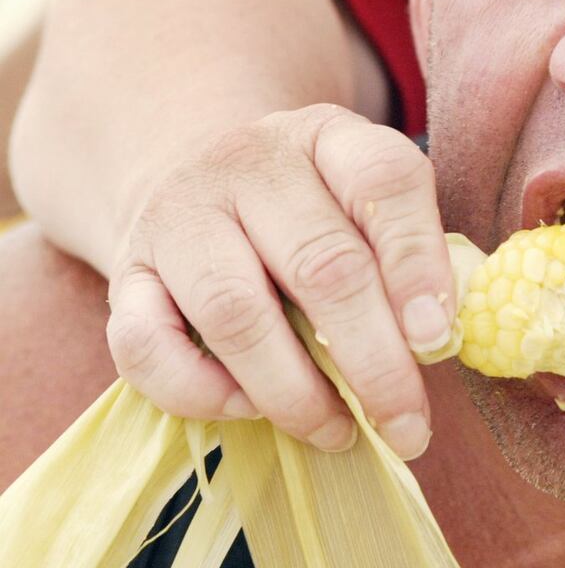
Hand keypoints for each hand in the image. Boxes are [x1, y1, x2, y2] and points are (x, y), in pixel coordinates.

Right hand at [105, 104, 454, 458]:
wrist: (195, 178)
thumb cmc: (309, 208)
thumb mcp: (364, 202)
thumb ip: (406, 254)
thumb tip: (435, 341)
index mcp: (329, 136)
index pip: (383, 179)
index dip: (417, 262)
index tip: (436, 338)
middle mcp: (251, 165)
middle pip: (320, 263)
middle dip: (372, 359)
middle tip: (406, 426)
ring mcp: (179, 216)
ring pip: (235, 312)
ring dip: (295, 391)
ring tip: (339, 432)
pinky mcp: (125, 274)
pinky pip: (146, 346)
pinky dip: (202, 393)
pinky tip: (250, 410)